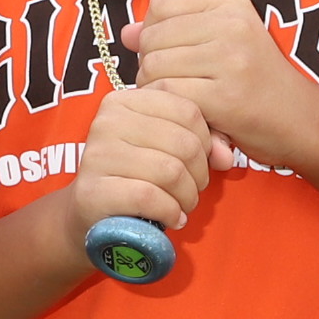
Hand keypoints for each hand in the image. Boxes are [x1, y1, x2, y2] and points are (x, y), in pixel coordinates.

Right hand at [64, 79, 223, 257]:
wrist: (92, 214)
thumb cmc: (135, 176)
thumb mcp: (165, 148)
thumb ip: (199, 142)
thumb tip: (226, 157)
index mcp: (124, 100)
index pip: (187, 110)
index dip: (205, 141)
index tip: (197, 162)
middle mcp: (107, 121)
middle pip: (184, 142)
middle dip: (199, 174)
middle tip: (192, 190)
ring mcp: (97, 155)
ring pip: (171, 171)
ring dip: (187, 197)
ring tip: (182, 205)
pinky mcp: (93, 190)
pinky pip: (150, 197)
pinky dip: (170, 212)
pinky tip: (171, 218)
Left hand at [118, 0, 318, 172]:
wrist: (302, 121)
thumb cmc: (255, 83)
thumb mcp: (221, 44)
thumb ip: (173, 32)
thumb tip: (125, 32)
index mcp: (230, 3)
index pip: (160, 6)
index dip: (153, 34)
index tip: (172, 55)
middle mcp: (231, 24)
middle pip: (151, 38)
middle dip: (150, 66)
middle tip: (175, 85)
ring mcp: (229, 59)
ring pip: (153, 67)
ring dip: (156, 90)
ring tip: (182, 100)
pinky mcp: (225, 96)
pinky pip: (167, 95)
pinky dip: (168, 108)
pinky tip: (188, 114)